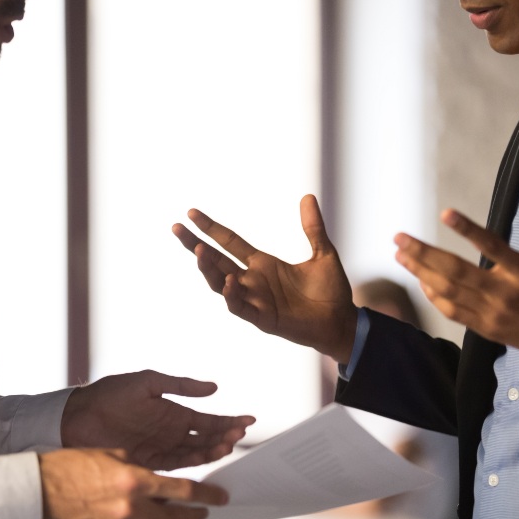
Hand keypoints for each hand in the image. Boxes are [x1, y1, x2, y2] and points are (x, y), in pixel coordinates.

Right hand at [39, 449, 225, 518]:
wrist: (41, 489)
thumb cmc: (74, 466)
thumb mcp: (116, 455)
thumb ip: (144, 469)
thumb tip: (165, 483)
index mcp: (136, 481)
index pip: (185, 492)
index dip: (208, 496)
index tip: (220, 498)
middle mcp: (131, 508)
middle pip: (177, 518)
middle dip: (195, 514)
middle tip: (205, 510)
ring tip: (175, 513)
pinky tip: (139, 515)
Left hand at [61, 370, 255, 470]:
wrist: (78, 417)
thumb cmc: (109, 395)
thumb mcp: (148, 382)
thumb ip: (181, 386)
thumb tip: (213, 387)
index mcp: (174, 412)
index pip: (209, 420)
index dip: (229, 420)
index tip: (248, 420)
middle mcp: (172, 432)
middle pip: (207, 438)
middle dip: (226, 436)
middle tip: (240, 434)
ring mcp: (161, 448)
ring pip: (196, 453)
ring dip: (214, 449)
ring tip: (228, 444)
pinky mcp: (149, 462)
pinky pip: (177, 464)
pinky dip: (194, 463)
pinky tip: (207, 458)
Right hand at [171, 194, 358, 362]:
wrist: (342, 322)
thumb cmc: (330, 291)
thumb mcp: (322, 253)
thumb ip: (312, 227)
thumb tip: (307, 196)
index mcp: (263, 264)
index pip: (229, 242)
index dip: (211, 228)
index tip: (191, 213)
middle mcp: (253, 281)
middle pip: (216, 261)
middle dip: (195, 245)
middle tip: (176, 228)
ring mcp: (255, 300)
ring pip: (221, 284)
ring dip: (209, 269)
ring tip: (199, 251)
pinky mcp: (263, 319)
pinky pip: (240, 308)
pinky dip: (233, 296)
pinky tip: (231, 280)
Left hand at [393, 189, 518, 378]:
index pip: (493, 247)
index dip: (468, 230)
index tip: (445, 213)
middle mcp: (506, 294)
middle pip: (457, 272)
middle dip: (424, 253)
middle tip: (400, 237)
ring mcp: (493, 314)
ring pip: (449, 292)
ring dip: (421, 272)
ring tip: (401, 254)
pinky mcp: (487, 329)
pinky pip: (453, 312)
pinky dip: (434, 296)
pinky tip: (421, 280)